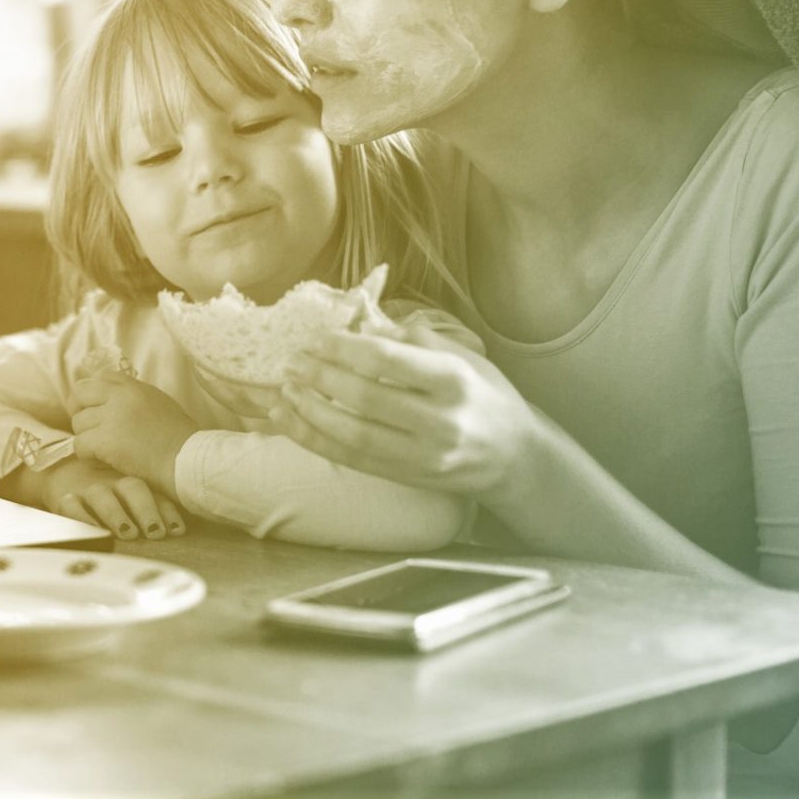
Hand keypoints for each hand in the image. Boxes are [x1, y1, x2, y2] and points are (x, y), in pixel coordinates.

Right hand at [33, 457, 185, 540]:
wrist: (64, 472)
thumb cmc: (108, 488)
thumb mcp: (131, 494)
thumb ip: (154, 507)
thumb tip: (178, 530)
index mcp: (133, 480)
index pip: (155, 493)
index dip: (166, 511)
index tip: (176, 531)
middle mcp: (113, 481)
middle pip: (132, 488)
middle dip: (145, 509)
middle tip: (154, 532)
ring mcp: (88, 488)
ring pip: (101, 496)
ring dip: (116, 514)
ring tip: (128, 534)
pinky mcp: (64, 497)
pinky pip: (71, 505)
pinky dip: (82, 518)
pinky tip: (94, 532)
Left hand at [69, 373, 198, 494]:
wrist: (188, 462)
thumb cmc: (180, 439)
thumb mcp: (159, 404)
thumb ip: (135, 398)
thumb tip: (111, 400)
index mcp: (135, 387)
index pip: (100, 376)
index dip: (91, 393)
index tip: (93, 408)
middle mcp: (121, 396)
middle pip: (79, 394)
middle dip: (78, 411)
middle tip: (88, 429)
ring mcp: (112, 417)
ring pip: (78, 423)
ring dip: (87, 438)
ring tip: (102, 450)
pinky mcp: (106, 441)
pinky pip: (80, 445)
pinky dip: (88, 456)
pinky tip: (103, 462)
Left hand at [270, 328, 538, 498]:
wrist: (514, 457)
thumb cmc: (484, 394)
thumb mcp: (462, 356)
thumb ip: (413, 339)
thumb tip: (362, 321)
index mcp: (454, 379)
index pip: (389, 361)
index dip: (346, 349)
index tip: (317, 339)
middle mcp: (441, 420)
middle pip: (367, 398)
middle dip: (322, 378)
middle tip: (292, 362)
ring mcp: (424, 455)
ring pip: (355, 436)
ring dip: (311, 413)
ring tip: (285, 391)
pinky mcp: (409, 477)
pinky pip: (354, 461)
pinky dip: (318, 442)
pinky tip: (293, 424)